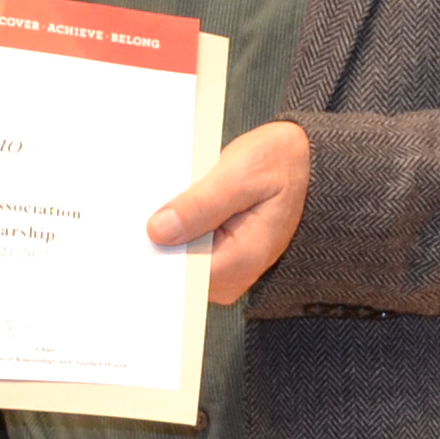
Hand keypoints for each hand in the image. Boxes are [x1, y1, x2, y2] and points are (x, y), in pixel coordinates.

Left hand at [150, 120, 309, 305]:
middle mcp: (230, 276)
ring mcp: (221, 267)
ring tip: (158, 196)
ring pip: (173, 256)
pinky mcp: (212, 254)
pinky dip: (171, 224)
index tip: (136, 228)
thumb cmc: (282, 165)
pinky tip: (167, 202)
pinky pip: (180, 245)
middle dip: (155, 238)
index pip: (181, 276)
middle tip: (139, 205)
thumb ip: (203, 203)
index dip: (154, 252)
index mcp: (241, 261)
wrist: (303, 162)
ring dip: (161, 228)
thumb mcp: (243, 173)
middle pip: (173, 269)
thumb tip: (160, 230)